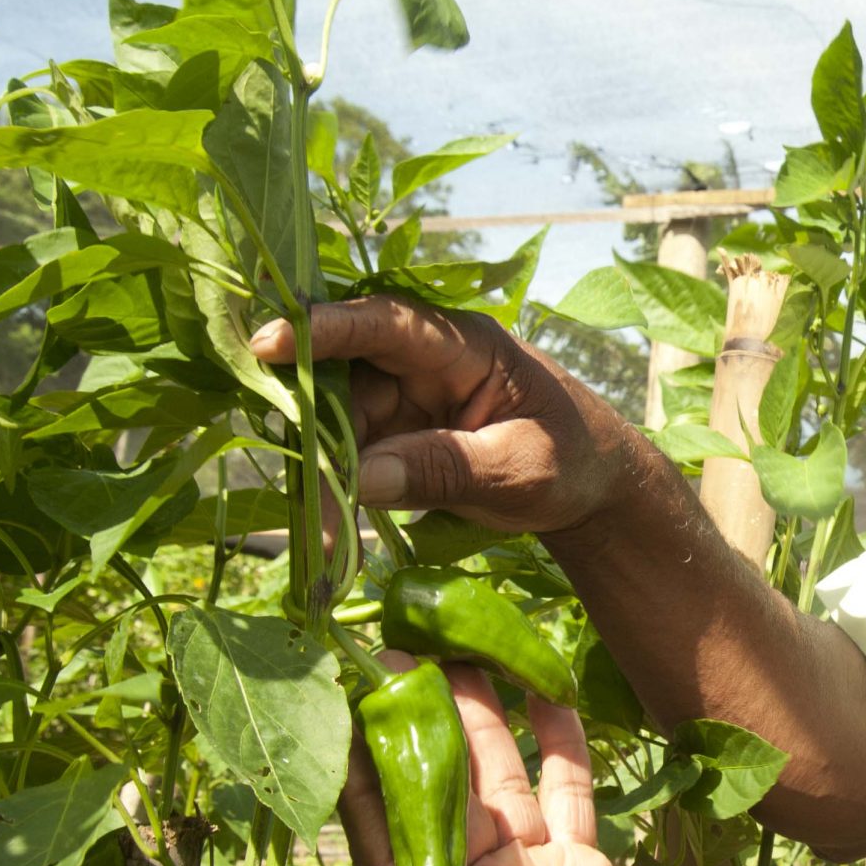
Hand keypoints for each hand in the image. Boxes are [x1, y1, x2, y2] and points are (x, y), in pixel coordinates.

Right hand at [250, 297, 633, 532]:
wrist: (595, 492)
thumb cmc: (574, 463)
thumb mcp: (520, 470)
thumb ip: (446, 468)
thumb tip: (365, 476)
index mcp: (465, 345)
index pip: (387, 323)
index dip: (327, 328)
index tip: (269, 341)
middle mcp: (423, 360)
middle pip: (345, 380)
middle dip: (317, 436)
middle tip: (310, 504)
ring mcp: (404, 396)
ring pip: (337, 423)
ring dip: (325, 478)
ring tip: (327, 542)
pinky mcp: (395, 434)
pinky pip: (349, 454)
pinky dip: (337, 493)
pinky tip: (332, 537)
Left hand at [341, 654, 763, 865]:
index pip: (397, 849)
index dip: (369, 783)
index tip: (350, 709)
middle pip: (440, 806)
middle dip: (421, 734)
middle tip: (400, 652)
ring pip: (496, 792)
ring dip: (483, 727)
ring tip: (462, 652)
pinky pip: (557, 795)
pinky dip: (554, 747)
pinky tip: (546, 693)